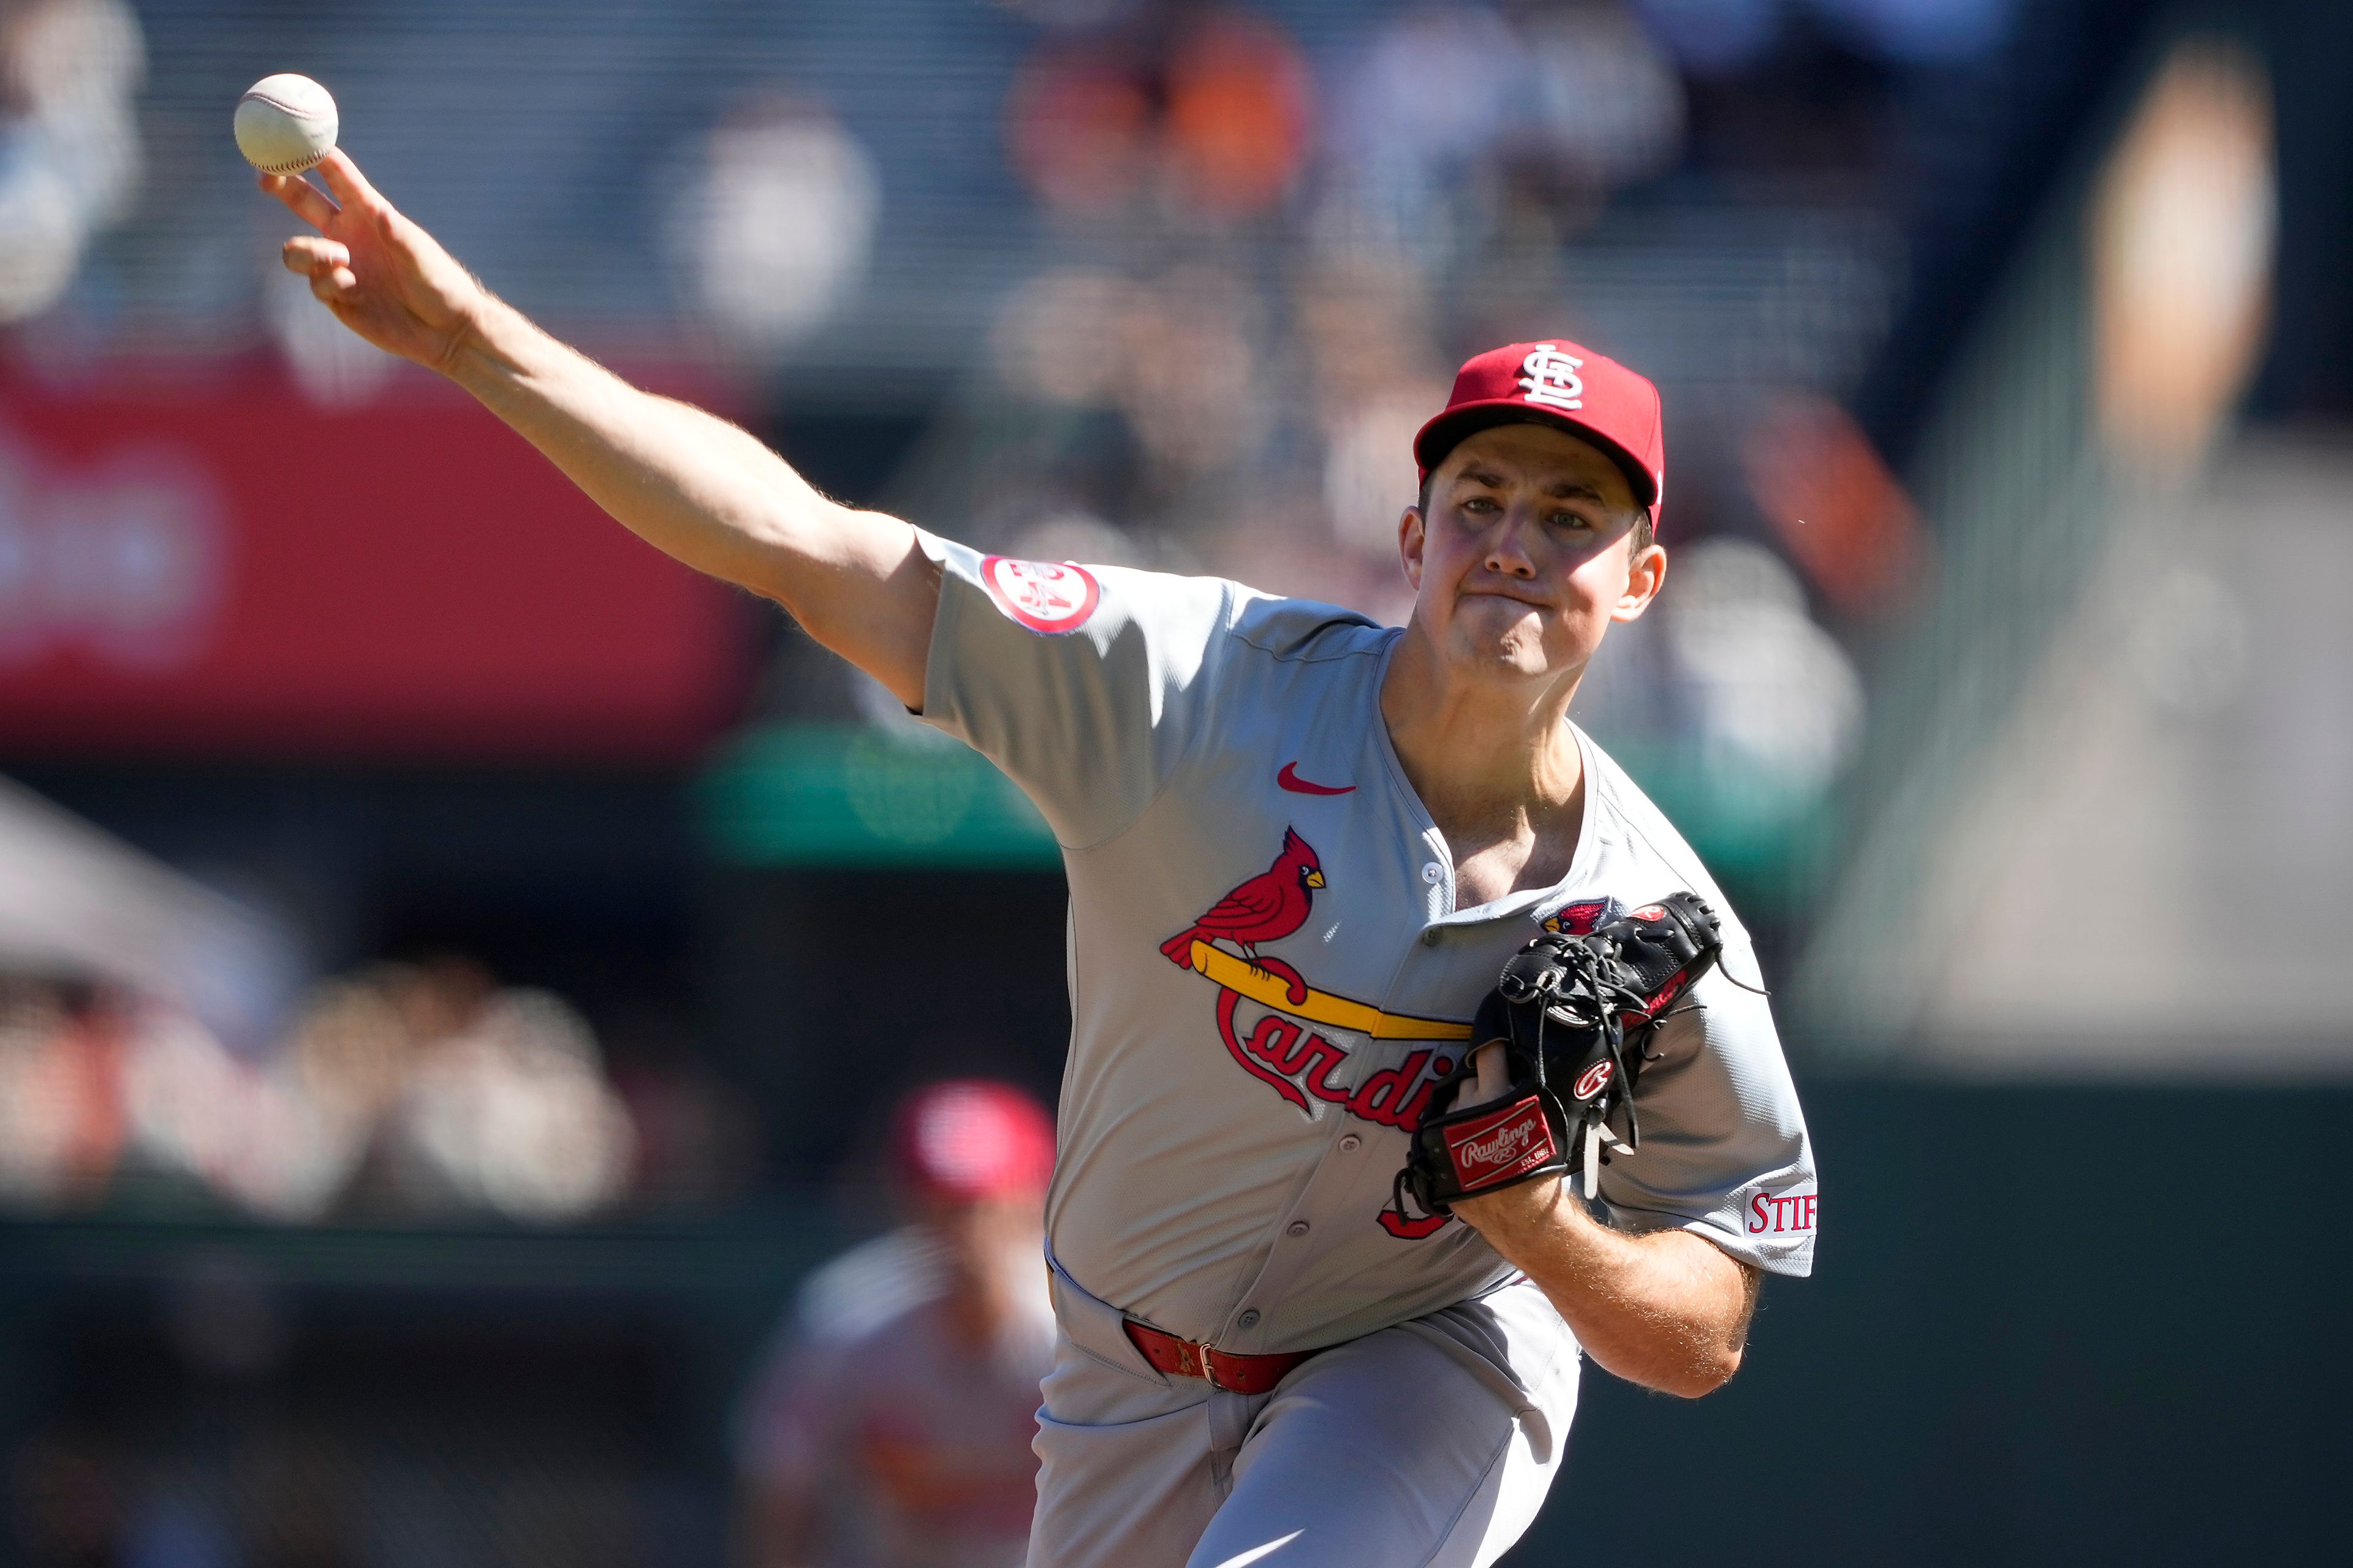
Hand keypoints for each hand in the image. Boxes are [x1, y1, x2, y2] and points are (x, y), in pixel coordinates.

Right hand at [264, 150, 485, 372]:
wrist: (445, 331)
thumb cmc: (440, 284)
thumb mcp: (420, 255)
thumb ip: (396, 234)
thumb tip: (379, 212)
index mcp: (369, 214)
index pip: (337, 176)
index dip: (314, 155)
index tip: (292, 137)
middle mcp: (349, 235)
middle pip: (303, 201)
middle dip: (281, 185)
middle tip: (264, 177)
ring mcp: (340, 266)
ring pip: (297, 249)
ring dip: (311, 251)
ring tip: (342, 260)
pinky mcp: (338, 297)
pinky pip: (315, 284)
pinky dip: (329, 283)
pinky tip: (354, 290)